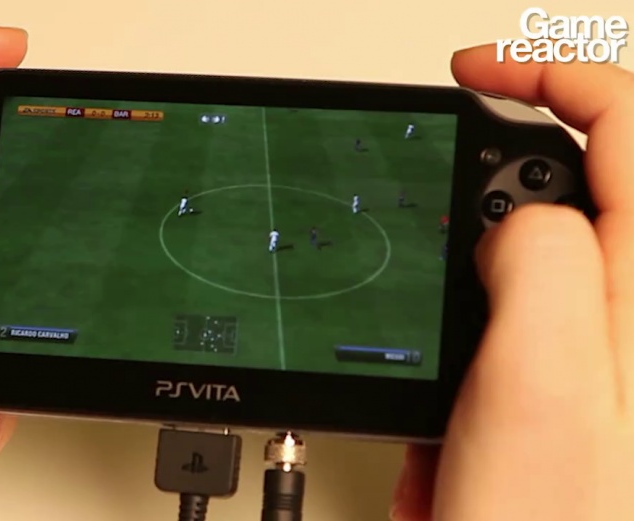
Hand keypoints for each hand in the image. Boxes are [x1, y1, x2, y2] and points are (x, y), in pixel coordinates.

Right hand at [391, 46, 633, 519]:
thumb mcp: (542, 378)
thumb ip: (546, 260)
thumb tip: (524, 212)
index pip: (628, 120)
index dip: (550, 73)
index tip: (474, 68)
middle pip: (583, 180)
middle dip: (494, 197)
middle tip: (439, 237)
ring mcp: (600, 353)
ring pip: (531, 261)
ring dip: (463, 305)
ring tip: (442, 398)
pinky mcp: (561, 388)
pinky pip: (502, 332)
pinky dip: (456, 365)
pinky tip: (445, 438)